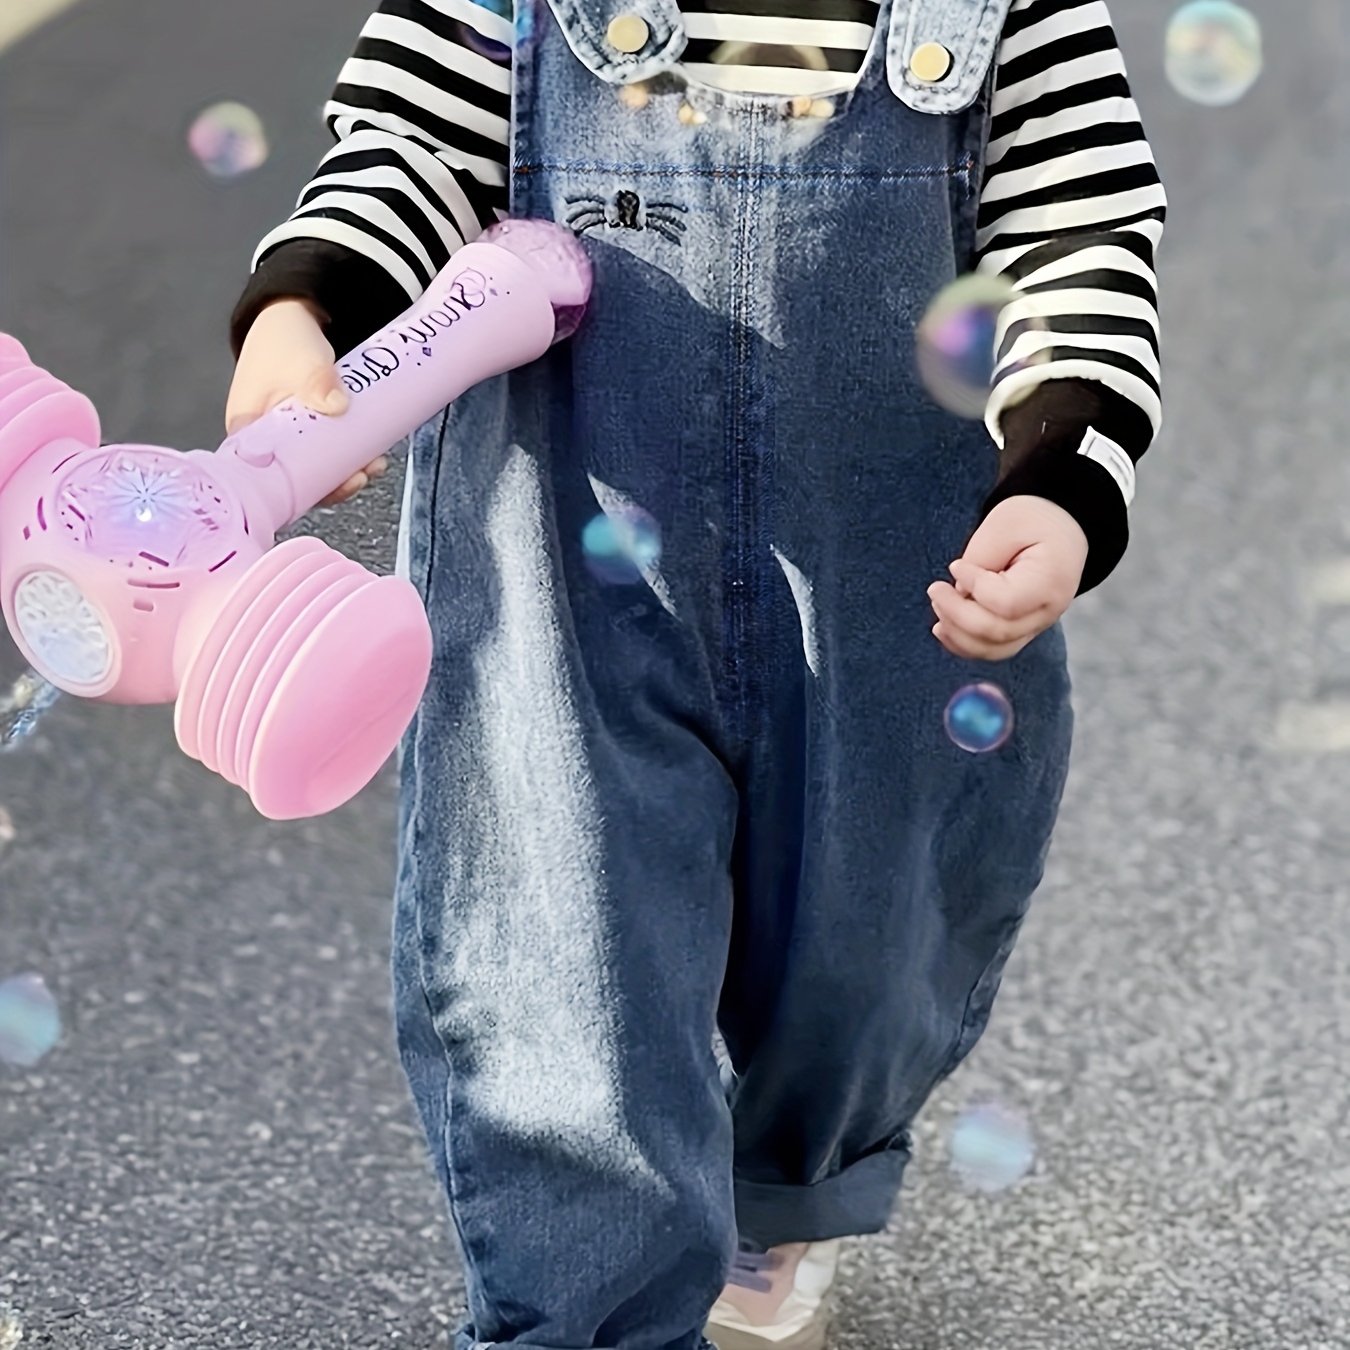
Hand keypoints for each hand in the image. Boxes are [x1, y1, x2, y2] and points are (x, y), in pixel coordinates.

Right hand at [225, 297, 388, 506]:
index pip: (267, 475)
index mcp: (248, 429)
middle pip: (297, 478)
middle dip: (333, 483)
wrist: (296, 316)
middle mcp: (266, 439)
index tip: (331, 487)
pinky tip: (373, 454)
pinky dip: (351, 456)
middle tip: (361, 476)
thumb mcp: (301, 357)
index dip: (300, 488)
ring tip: (374, 464)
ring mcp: (291, 437)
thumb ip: (316, 380)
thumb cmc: (283, 340)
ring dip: (348, 471)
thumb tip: (337, 406)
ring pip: (318, 467)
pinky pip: (331, 451)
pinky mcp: (312, 431)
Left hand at [926, 495, 1087, 660]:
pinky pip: (993, 650)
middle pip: (997, 631)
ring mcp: (1037, 626)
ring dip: (956, 633)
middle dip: (956, 613)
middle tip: (935, 589)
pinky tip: (943, 628)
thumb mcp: (1006, 522)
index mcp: (1051, 580)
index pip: (1005, 602)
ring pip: (993, 648)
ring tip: (938, 606)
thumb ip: (982, 557)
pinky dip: (964, 644)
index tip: (955, 565)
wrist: (1058, 530)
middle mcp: (1048, 611)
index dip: (973, 588)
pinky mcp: (1023, 631)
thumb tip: (959, 593)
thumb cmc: (1032, 521)